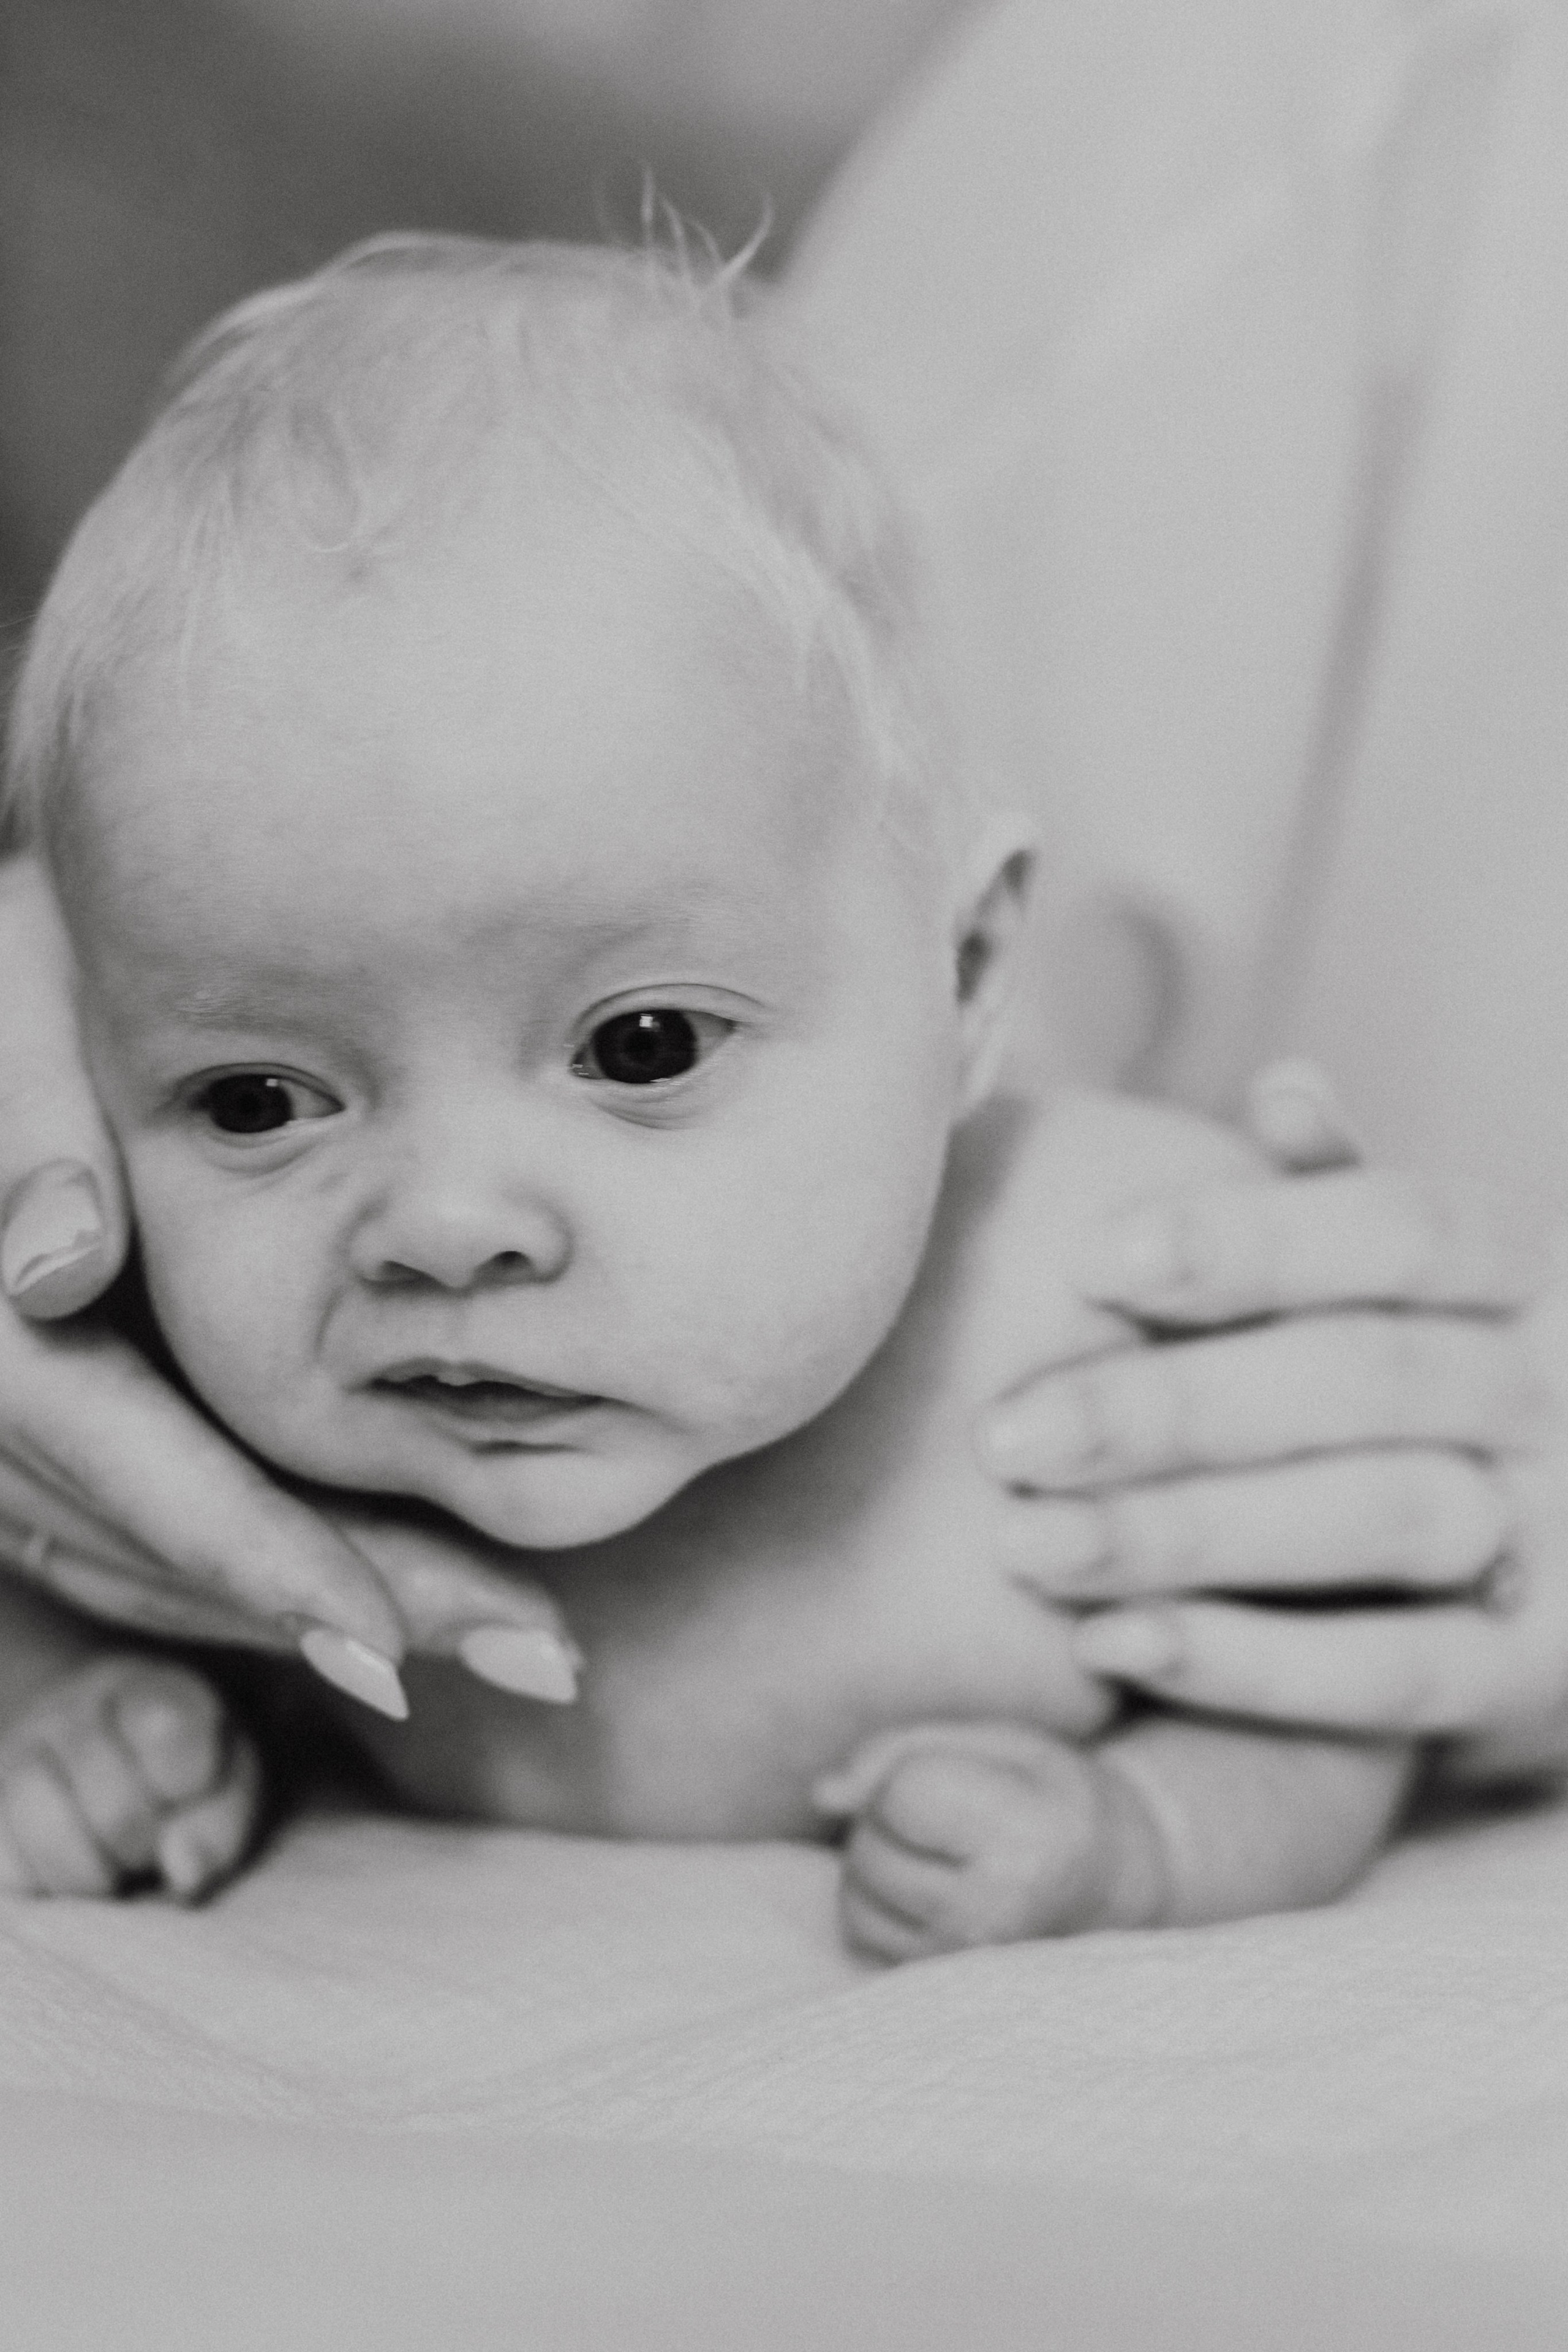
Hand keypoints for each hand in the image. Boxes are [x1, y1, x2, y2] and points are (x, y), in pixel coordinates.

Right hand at [0, 854, 579, 1714]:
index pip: (94, 1447)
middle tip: (533, 1648)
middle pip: (143, 1537)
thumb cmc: (62, 944)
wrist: (67, 952)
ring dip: (326, 1603)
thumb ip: (26, 1111)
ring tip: (512, 1628)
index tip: (380, 1640)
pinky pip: (153, 1535)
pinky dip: (275, 1567)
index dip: (234, 1545)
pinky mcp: (65, 1413)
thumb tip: (54, 1266)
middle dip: (338, 1598)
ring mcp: (15, 1412)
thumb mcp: (32, 980)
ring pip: (152, 1560)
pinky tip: (408, 1583)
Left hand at [816, 1720, 1165, 1959]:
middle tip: (954, 1816)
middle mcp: (996, 1922)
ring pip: (854, 1899)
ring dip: (875, 1863)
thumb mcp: (999, 1742)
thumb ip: (903, 1749)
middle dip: (887, 1817)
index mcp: (1028, 1844)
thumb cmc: (1049, 1797)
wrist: (1112, 1888)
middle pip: (869, 1849)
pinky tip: (931, 1893)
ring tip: (941, 1853)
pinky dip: (877, 1906)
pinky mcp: (938, 1998)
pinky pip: (860, 1938)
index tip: (968, 1781)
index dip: (914, 1771)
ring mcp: (965, 1972)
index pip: (901, 1795)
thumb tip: (823, 1796)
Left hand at [978, 1062, 1567, 1780]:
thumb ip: (1327, 1204)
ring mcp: (1555, 1534)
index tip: (1088, 1261)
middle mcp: (1549, 1393)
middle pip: (1374, 1375)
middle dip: (1174, 1406)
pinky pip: (1395, 1673)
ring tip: (1026, 1542)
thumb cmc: (1386, 1395)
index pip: (1406, 1226)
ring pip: (1383, 1516)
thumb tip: (1283, 1085)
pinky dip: (1246, 1661)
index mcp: (1510, 1276)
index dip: (1251, 1240)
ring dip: (1190, 1531)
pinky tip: (1106, 1641)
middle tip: (1004, 1435)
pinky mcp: (1530, 1675)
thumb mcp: (1381, 1288)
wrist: (1519, 1578)